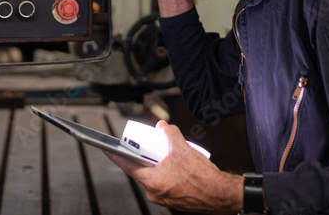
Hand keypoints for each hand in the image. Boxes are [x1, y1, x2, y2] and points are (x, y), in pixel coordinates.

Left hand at [103, 121, 241, 213]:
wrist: (221, 195)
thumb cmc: (202, 177)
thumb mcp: (183, 148)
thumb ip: (170, 134)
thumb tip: (164, 127)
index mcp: (152, 181)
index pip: (127, 165)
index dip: (115, 155)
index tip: (107, 149)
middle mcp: (154, 192)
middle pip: (142, 170)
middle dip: (146, 157)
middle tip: (151, 146)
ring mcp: (163, 198)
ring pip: (154, 177)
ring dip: (159, 165)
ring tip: (171, 156)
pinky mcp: (173, 200)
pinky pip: (164, 183)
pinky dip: (167, 173)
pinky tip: (178, 167)